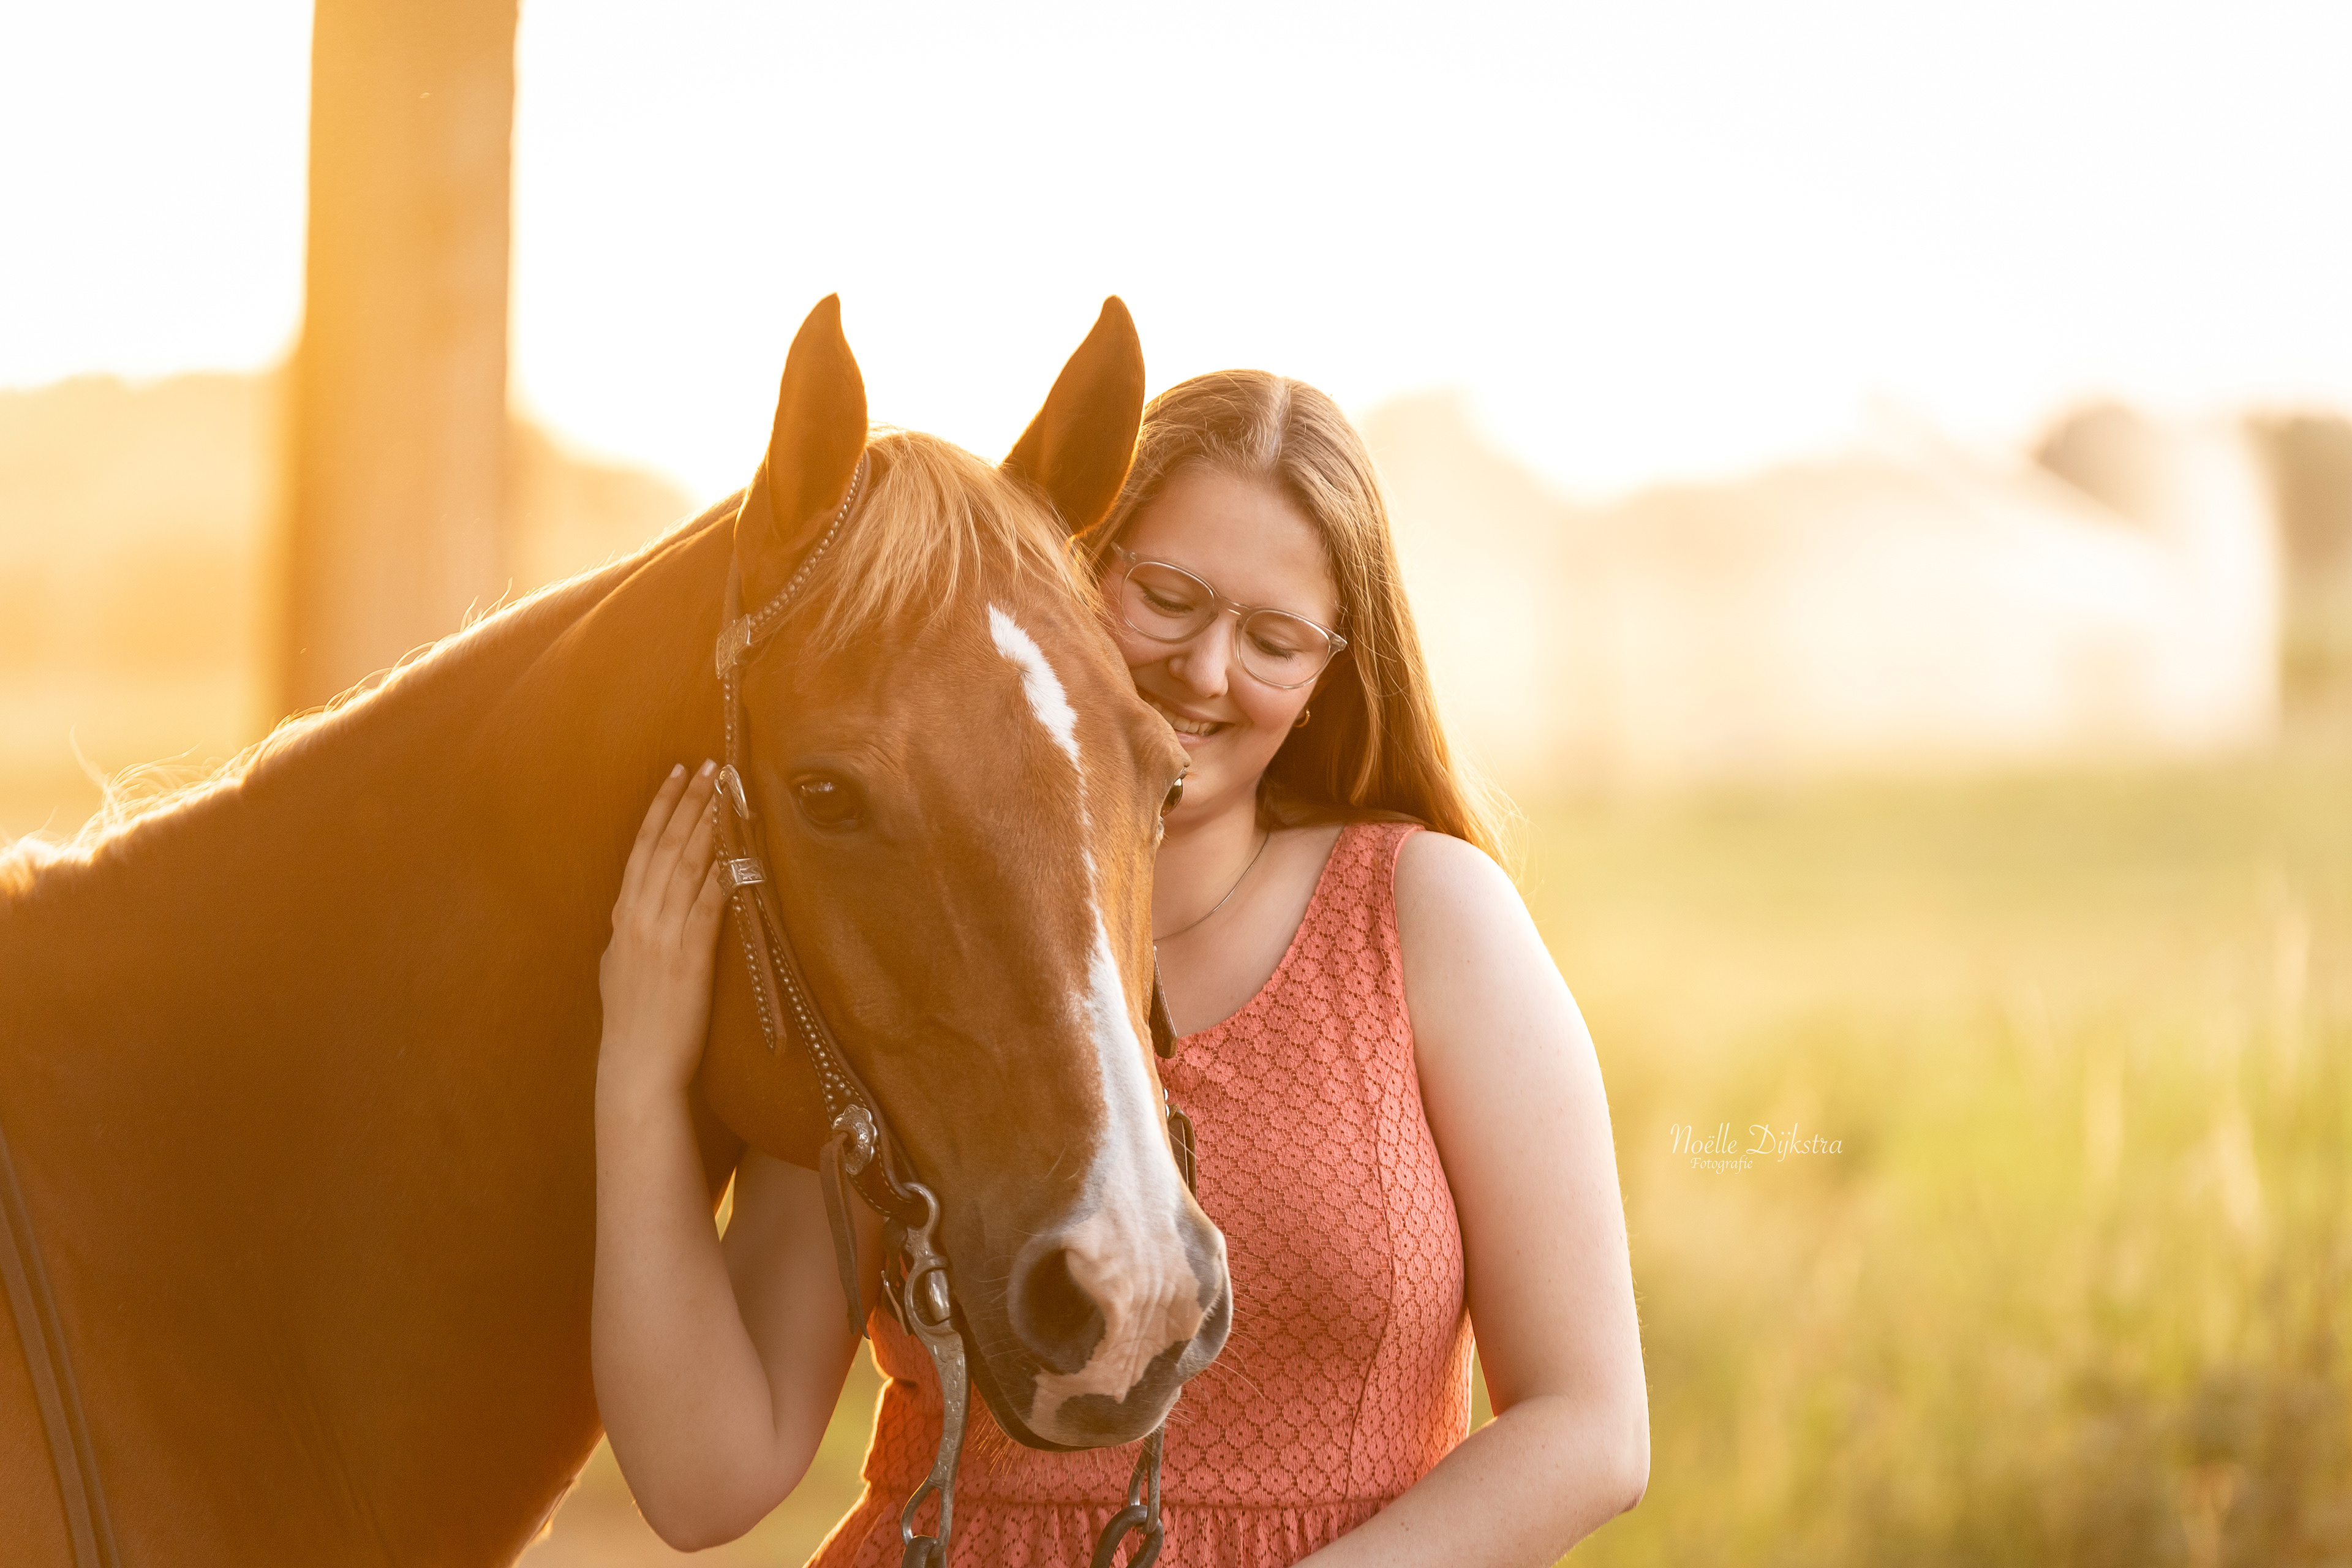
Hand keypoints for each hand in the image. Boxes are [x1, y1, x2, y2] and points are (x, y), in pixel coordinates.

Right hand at [599, 761, 728, 1102]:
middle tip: (710, 766)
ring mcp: (664, 936)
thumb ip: (626, 932)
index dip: (660, 808)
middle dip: (689, 802)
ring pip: (688, 867)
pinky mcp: (691, 958)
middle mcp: (640, 919)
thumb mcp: (617, 967)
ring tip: (726, 792)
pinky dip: (724, 872)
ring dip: (709, 825)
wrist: (637, 1065)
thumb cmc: (630, 1021)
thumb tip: (631, 907)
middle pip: (666, 846)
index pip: (641, 849)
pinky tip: (738, 848)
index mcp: (622, 916)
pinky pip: (709, 905)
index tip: (677, 774)